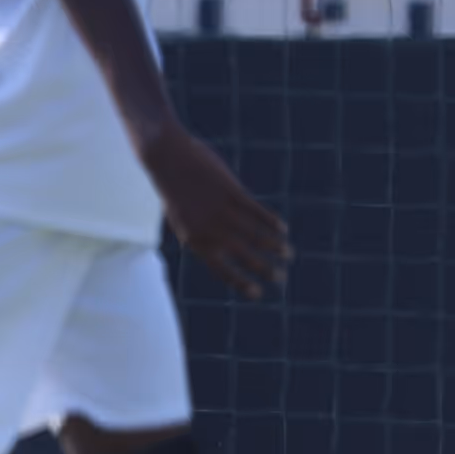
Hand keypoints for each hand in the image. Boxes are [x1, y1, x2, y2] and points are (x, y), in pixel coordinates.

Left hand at [140, 125, 290, 296]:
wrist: (166, 158)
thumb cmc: (173, 189)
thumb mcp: (181, 218)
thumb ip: (200, 234)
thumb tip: (218, 248)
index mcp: (194, 240)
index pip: (221, 270)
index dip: (241, 284)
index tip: (257, 294)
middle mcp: (209, 229)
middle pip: (243, 255)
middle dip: (264, 269)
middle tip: (280, 278)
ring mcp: (221, 211)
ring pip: (255, 235)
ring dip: (275, 246)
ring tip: (288, 254)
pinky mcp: (231, 192)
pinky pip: (257, 212)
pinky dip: (272, 222)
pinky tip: (283, 229)